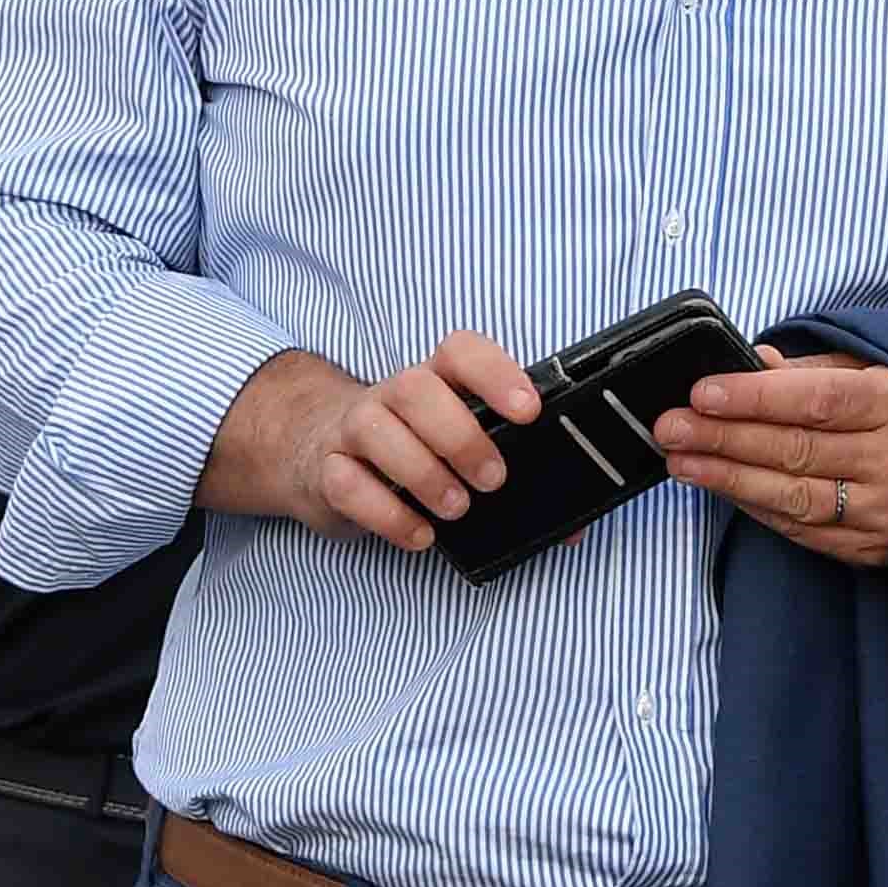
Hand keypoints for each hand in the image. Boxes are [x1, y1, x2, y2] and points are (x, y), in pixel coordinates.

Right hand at [284, 332, 544, 553]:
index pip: (461, 351)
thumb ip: (514, 477)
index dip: (495, 374)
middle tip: (493, 480)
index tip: (529, 411)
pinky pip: (346, 482)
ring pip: (376, 429)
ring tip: (456, 509)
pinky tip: (419, 535)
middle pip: (416, 388)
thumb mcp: (458, 449)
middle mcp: (391, 395)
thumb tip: (573, 531)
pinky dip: (386, 513)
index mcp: (435, 380)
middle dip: (461, 435)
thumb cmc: (411, 449)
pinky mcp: (326, 471)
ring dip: (422, 472)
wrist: (314, 451)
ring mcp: (353, 429)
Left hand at [657, 346, 887, 568]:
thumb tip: (753, 362)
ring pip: (793, 497)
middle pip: (795, 450)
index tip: (702, 392)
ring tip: (680, 461)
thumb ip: (811, 369)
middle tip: (669, 427)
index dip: (755, 398)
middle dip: (724, 438)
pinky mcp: (874, 548)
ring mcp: (884, 510)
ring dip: (728, 478)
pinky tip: (722, 488)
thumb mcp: (875, 372)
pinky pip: (804, 530)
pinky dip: (757, 509)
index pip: (815, 400)